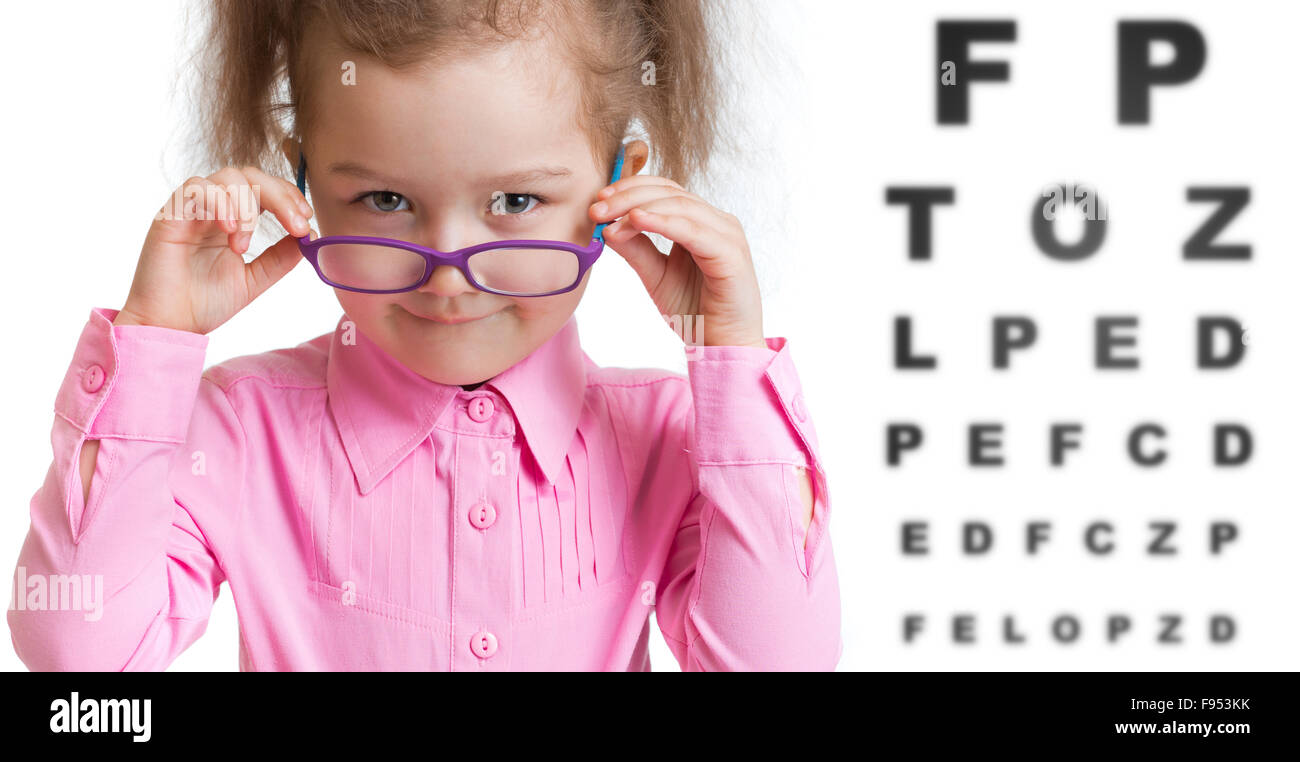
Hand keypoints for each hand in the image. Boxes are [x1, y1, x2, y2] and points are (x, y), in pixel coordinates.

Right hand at [114, 165, 313, 333]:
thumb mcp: (256, 278)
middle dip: (281, 196)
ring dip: (248, 205)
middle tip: (296, 225)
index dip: (289, 196)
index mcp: (232, 219)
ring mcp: (191, 208)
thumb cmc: (205, 302)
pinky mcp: (170, 214)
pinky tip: (228, 231)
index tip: (306, 219)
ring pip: (227, 177)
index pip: (265, 188)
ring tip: (244, 243)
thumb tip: (311, 235)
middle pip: (251, 176)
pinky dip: (220, 203)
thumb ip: (281, 257)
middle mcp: (212, 208)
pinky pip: (197, 188)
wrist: (171, 325)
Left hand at [590, 175, 765, 348]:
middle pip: (670, 193)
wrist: (722, 347)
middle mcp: (717, 222)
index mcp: (702, 223)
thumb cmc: (696, 312)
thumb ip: (636, 250)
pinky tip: (636, 220)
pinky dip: (663, 222)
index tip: (597, 200)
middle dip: (628, 196)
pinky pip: (693, 231)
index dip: (629, 189)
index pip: (664, 190)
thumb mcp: (656, 276)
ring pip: (679, 206)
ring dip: (638, 207)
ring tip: (609, 218)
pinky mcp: (731, 254)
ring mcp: (727, 235)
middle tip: (596, 209)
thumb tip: (607, 227)